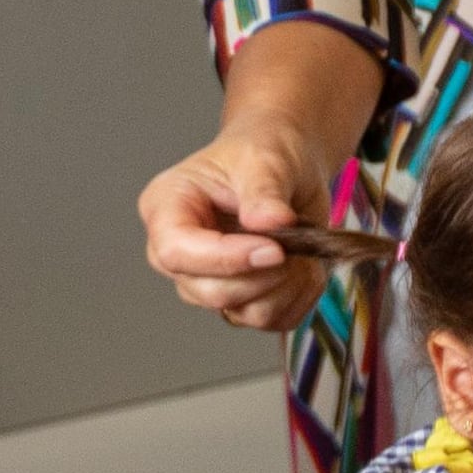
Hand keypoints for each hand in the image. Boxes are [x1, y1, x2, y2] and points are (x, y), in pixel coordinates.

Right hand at [140, 27, 386, 335]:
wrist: (285, 166)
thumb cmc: (262, 152)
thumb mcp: (264, 159)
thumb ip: (264, 190)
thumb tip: (270, 223)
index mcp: (166, 209)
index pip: (177, 251)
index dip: (225, 258)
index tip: (275, 249)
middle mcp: (178, 253)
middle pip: (207, 291)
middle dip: (261, 276)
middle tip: (294, 245)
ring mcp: (206, 280)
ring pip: (240, 313)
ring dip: (284, 288)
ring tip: (304, 252)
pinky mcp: (239, 299)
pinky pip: (268, 320)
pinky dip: (298, 299)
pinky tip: (306, 267)